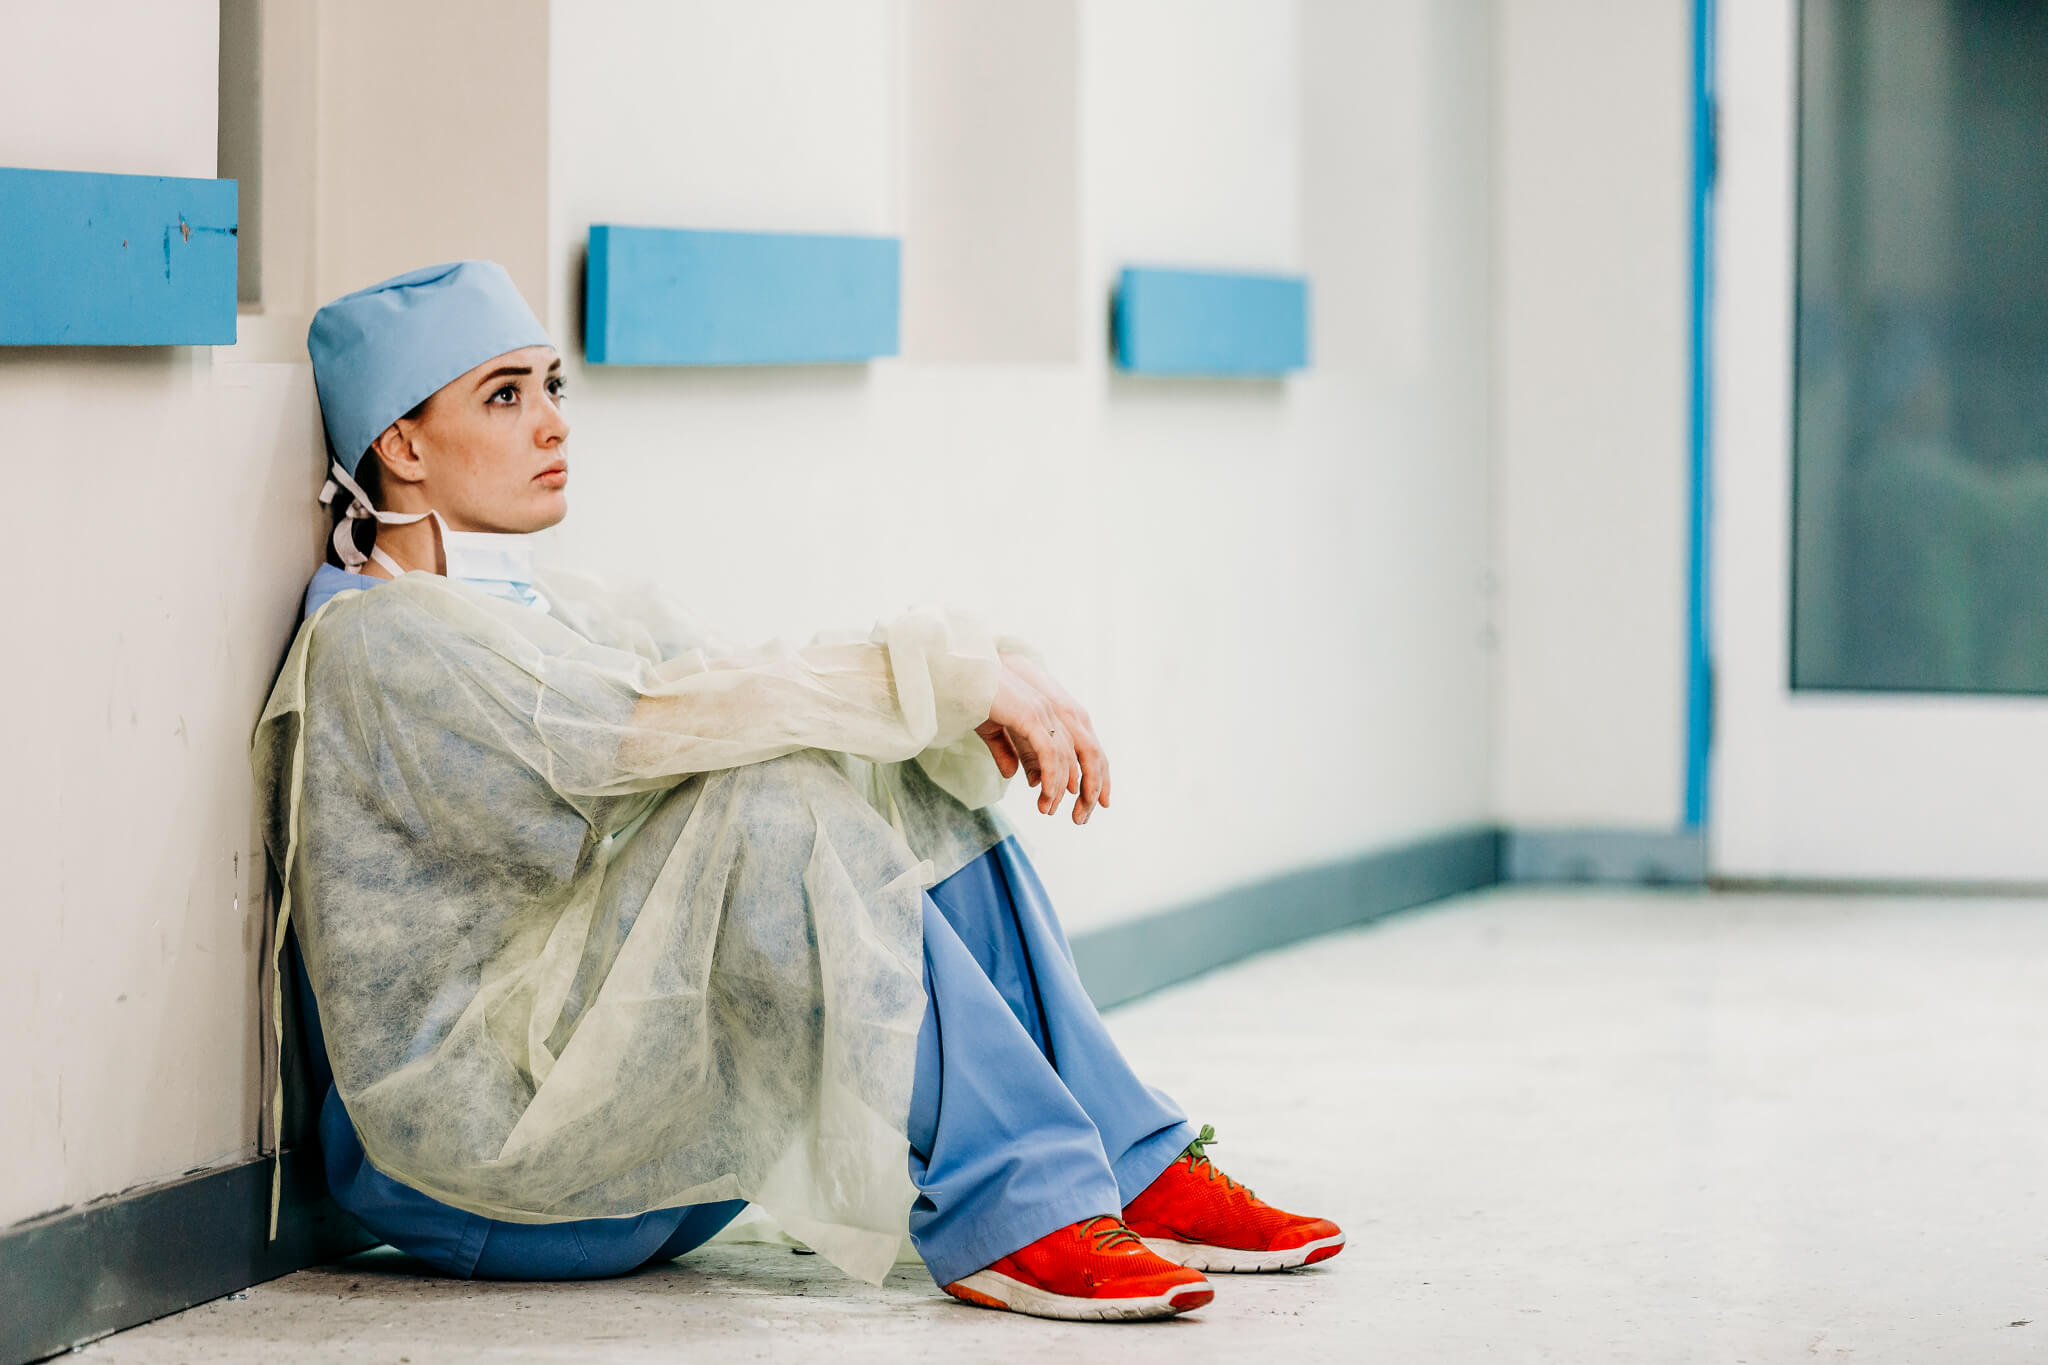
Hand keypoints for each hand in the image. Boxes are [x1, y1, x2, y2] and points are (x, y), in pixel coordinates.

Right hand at [974, 653, 1110, 823]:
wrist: (959, 677)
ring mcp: (1043, 712)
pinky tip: (1046, 795)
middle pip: (1086, 754)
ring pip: (1066, 758)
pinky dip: (1051, 777)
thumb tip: (1015, 776)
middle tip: (1080, 817)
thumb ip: (1007, 751)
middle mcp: (1053, 710)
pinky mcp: (1030, 716)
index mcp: (1050, 712)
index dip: (1093, 774)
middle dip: (1088, 788)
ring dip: (1059, 789)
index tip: (1089, 801)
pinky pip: (1049, 754)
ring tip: (1048, 810)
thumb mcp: (993, 730)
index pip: (1083, 747)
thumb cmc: (973, 698)